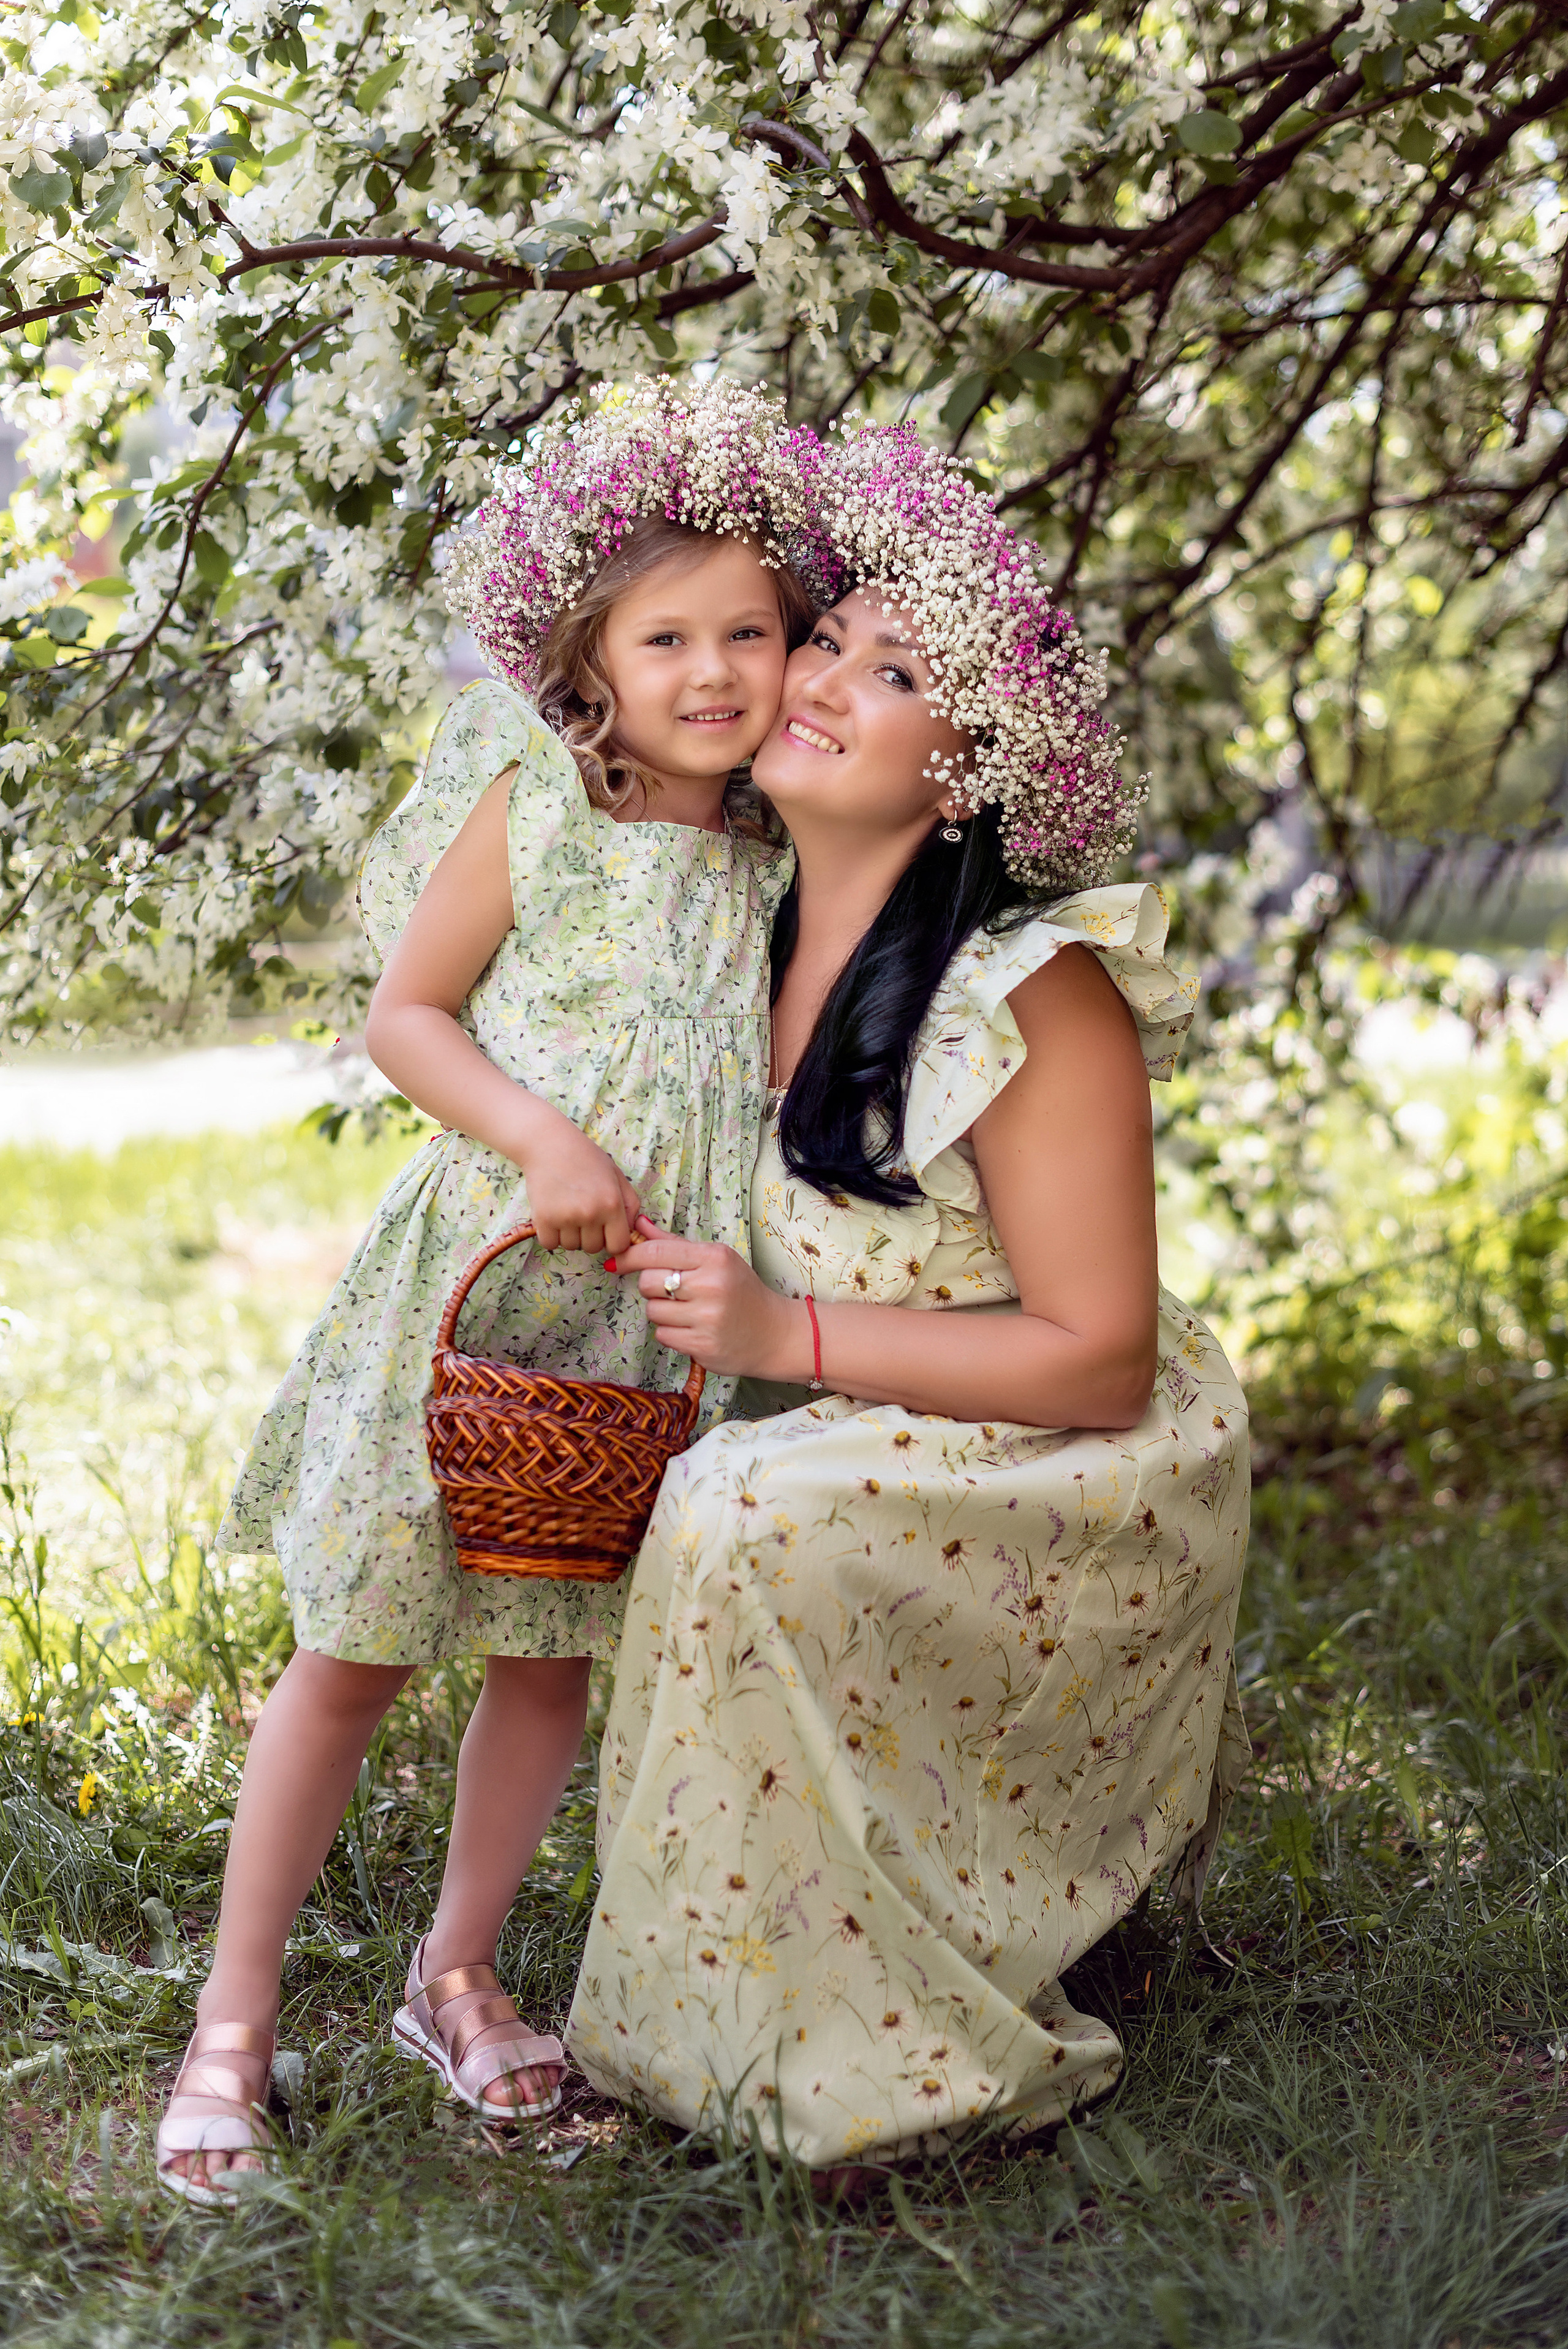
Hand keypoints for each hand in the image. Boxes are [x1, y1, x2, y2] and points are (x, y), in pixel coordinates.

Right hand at [516, 1116, 640, 1254]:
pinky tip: (553, 1216)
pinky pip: (550, 1244)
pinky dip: (551, 1235)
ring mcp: (566, 1218)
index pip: (618, 1246)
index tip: (605, 1231)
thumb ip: (630, 1204)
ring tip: (567, 1210)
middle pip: (593, 1248)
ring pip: (571, 1246)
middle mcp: (591, 1213)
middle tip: (583, 1214)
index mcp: (612, 1203)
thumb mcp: (616, 1175)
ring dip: (570, 1235)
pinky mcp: (543, 1219)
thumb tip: (631, 1230)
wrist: (548, 1144)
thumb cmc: (585, 1158)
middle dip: (590, 1236)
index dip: (612, 1241)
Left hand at [613, 1217, 805, 1376]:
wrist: (774, 1333)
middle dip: (651, 1287)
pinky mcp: (702, 1345)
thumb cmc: (740, 1291)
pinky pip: (662, 1335)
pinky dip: (671, 1333)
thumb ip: (673, 1243)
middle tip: (671, 1291)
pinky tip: (692, 1329)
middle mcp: (711, 1286)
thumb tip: (638, 1224)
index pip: (657, 1251)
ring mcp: (707, 1318)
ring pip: (652, 1311)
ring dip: (662, 1312)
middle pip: (648, 1282)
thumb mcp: (715, 1260)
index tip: (618, 1260)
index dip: (630, 1256)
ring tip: (687, 1312)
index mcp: (714, 1258)